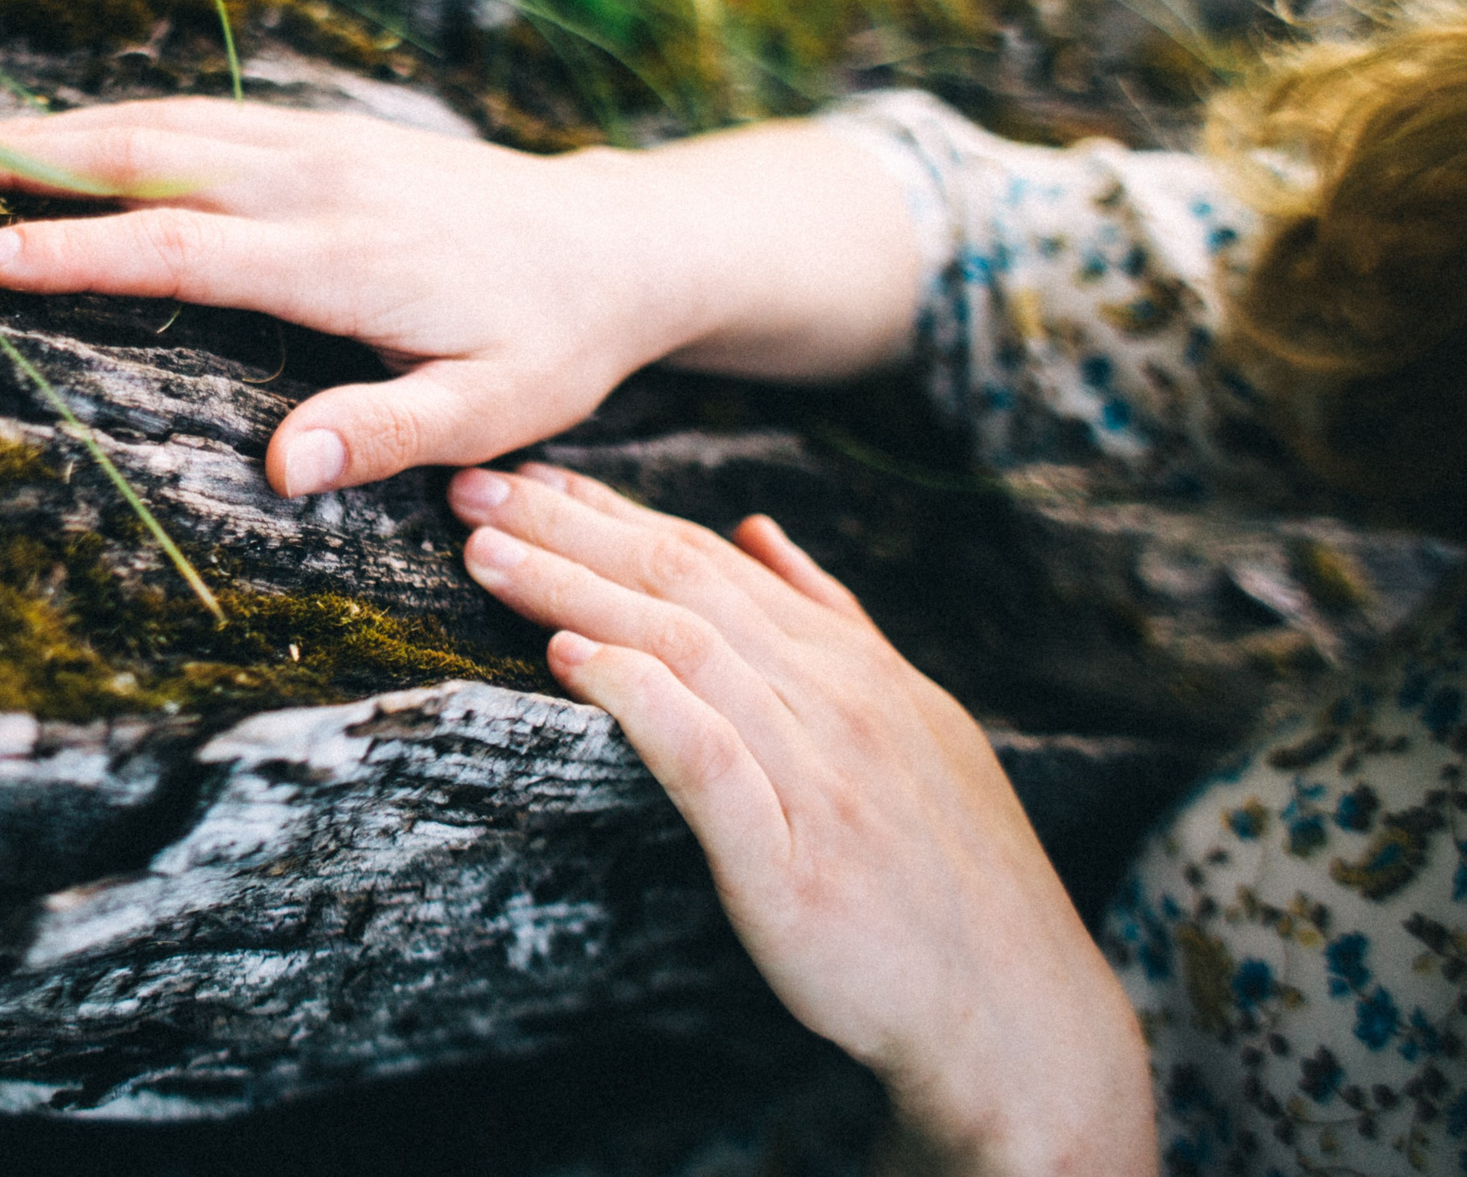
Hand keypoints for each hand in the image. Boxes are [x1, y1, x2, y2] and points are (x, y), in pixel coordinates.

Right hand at [0, 99, 919, 495]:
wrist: (617, 241)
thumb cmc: (554, 342)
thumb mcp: (493, 413)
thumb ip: (385, 433)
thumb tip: (279, 470)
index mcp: (346, 259)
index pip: (180, 249)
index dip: (73, 250)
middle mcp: (321, 181)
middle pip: (152, 155)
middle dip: (34, 156)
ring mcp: (323, 143)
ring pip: (171, 122)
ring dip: (67, 128)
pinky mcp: (328, 133)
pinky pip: (206, 114)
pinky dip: (126, 120)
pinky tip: (76, 135)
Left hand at [448, 461, 1153, 1176]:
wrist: (1017, 1011)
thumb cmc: (950, 873)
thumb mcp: (911, 721)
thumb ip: (832, 622)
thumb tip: (760, 530)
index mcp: (849, 665)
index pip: (710, 560)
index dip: (611, 512)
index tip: (526, 475)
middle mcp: (834, 699)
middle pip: (683, 584)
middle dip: (569, 528)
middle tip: (470, 486)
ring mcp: (818, 775)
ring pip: (684, 650)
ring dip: (577, 592)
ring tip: (487, 555)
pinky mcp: (795, 861)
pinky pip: (709, 760)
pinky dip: (639, 700)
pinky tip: (572, 660)